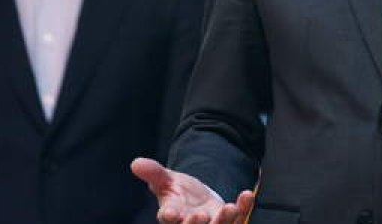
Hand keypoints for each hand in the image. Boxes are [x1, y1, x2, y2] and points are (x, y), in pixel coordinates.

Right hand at [130, 157, 255, 223]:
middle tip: (200, 215)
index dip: (169, 216)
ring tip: (228, 208)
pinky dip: (243, 208)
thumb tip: (136, 163)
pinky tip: (246, 195)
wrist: (198, 198)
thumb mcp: (165, 180)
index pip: (168, 219)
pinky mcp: (229, 221)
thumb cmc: (178, 192)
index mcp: (172, 215)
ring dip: (224, 221)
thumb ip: (153, 173)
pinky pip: (238, 218)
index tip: (170, 213)